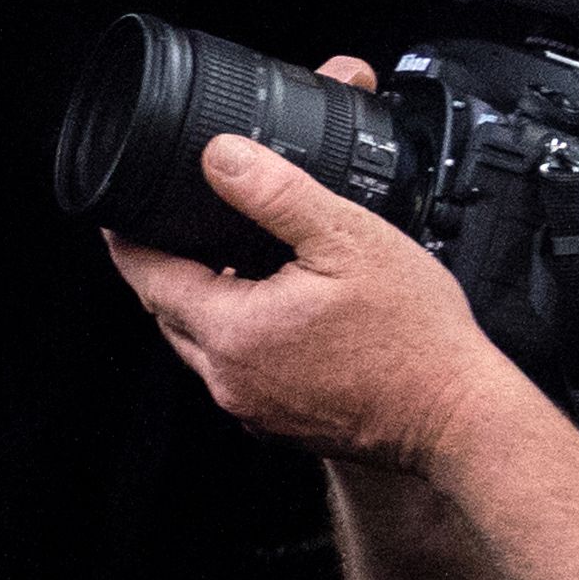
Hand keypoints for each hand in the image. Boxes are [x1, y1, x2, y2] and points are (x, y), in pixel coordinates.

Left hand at [108, 96, 517, 470]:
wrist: (459, 417)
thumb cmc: (414, 336)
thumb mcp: (347, 238)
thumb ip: (276, 192)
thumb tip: (220, 156)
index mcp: (232, 332)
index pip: (148, 278)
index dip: (129, 241)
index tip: (119, 214)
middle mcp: (230, 379)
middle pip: (169, 312)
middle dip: (164, 269)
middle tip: (175, 227)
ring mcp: (253, 408)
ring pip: (202, 344)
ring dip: (204, 303)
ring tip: (227, 260)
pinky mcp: (280, 424)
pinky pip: (238, 371)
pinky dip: (239, 337)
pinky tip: (274, 308)